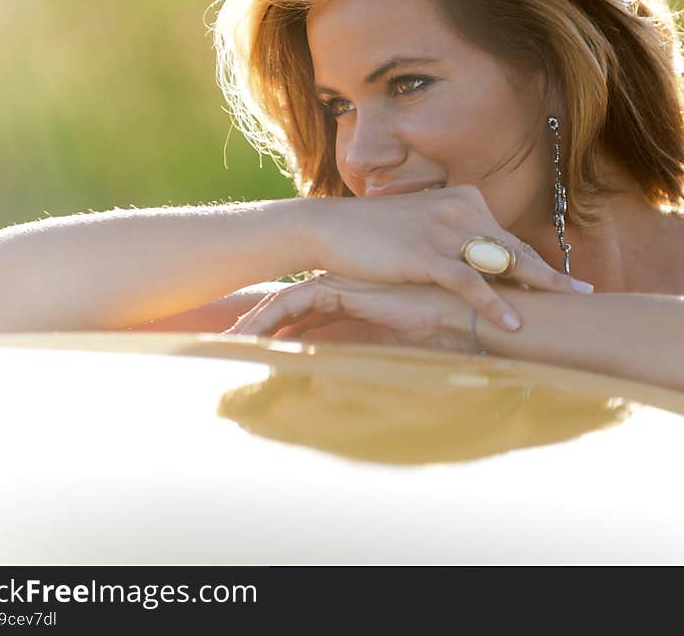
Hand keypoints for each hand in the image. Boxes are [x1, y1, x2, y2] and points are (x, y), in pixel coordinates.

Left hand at [223, 273, 474, 353]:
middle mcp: (338, 296)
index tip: (244, 354)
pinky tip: (247, 338)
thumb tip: (327, 395)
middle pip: (283, 310)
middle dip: (252, 327)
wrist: (463, 318)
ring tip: (225, 344)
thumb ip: (361, 364)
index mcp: (347, 310)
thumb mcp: (388, 356)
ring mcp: (337, 289)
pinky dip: (267, 320)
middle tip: (220, 347)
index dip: (271, 335)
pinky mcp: (338, 290)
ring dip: (251, 325)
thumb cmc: (435, 341)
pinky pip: (291, 305)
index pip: (299, 321)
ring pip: (280, 305)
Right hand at [311, 183, 590, 331]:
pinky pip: (469, 282)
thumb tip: (475, 261)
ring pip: (502, 262)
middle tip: (585, 293)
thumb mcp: (421, 227)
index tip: (563, 280)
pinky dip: (494, 304)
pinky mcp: (425, 254)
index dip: (536, 262)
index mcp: (463, 200)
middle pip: (515, 247)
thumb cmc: (374, 233)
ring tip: (568, 306)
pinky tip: (512, 323)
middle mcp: (460, 209)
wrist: (330, 227)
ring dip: (538, 286)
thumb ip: (452, 237)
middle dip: (552, 274)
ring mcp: (443, 230)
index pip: (507, 236)